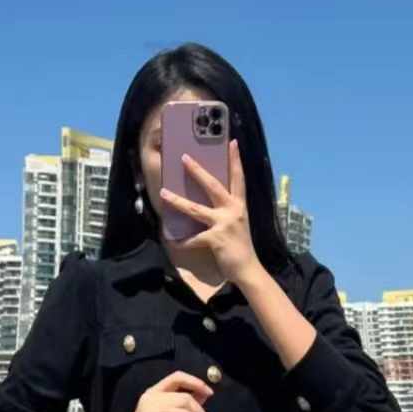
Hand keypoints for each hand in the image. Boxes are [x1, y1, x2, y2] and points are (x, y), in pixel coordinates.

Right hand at [113, 371, 213, 411]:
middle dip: (201, 409)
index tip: (210, 393)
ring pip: (182, 401)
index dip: (196, 382)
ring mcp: (148, 405)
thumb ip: (186, 409)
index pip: (177, 377)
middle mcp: (151, 395)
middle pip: (184, 393)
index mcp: (155, 393)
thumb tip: (204, 394)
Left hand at [159, 140, 263, 286]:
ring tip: (163, 193)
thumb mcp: (238, 223)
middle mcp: (233, 211)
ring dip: (178, 201)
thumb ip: (227, 211)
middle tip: (184, 157)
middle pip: (213, 186)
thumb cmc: (241, 246)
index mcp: (239, 205)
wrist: (248, 269)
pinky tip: (174, 242)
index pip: (238, 178)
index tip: (232, 142)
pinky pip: (194, 239)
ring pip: (196, 209)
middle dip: (198, 171)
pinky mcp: (215, 239)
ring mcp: (224, 224)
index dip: (235, 160)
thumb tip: (213, 203)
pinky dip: (184, 242)